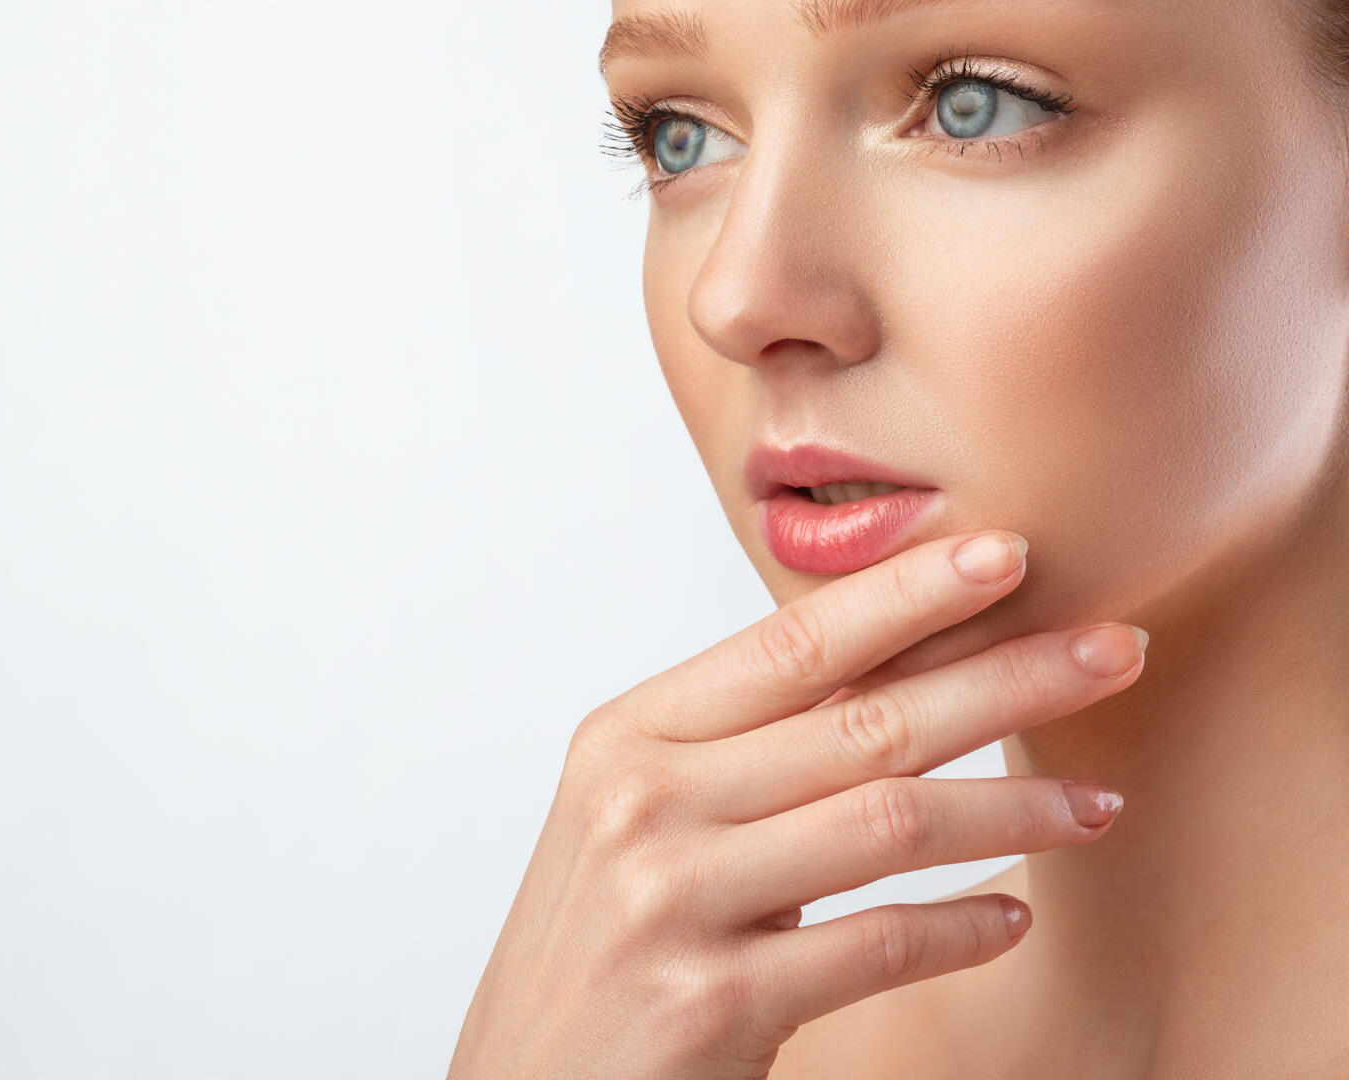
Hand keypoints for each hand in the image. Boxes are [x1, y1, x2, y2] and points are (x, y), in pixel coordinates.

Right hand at [445, 530, 1143, 1078]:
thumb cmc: (597, 944)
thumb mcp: (639, 821)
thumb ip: (740, 750)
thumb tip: (895, 665)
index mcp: (626, 739)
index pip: (789, 643)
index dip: (908, 595)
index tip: (1008, 555)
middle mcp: (643, 804)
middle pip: (862, 720)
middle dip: (1008, 677)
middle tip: (1114, 650)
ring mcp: (672, 901)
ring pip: (888, 823)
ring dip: (1014, 807)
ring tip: (1097, 803)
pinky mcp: (712, 1001)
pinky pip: (876, 945)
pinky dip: (961, 930)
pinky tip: (1012, 918)